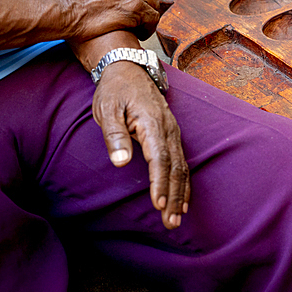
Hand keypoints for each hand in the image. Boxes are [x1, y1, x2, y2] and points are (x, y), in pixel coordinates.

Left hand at [93, 61, 188, 228]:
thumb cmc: (115, 90)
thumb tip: (121, 163)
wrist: (128, 68)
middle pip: (176, 167)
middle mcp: (169, 129)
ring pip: (181, 167)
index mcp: (153, 123)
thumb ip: (115, 135)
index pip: (160, 158)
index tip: (158, 205)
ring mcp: (173, 132)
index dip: (160, 183)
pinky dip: (183, 183)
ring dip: (180, 194)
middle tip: (171, 222)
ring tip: (177, 218)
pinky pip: (181, 162)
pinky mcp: (171, 135)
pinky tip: (182, 199)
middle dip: (173, 197)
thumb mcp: (107, 109)